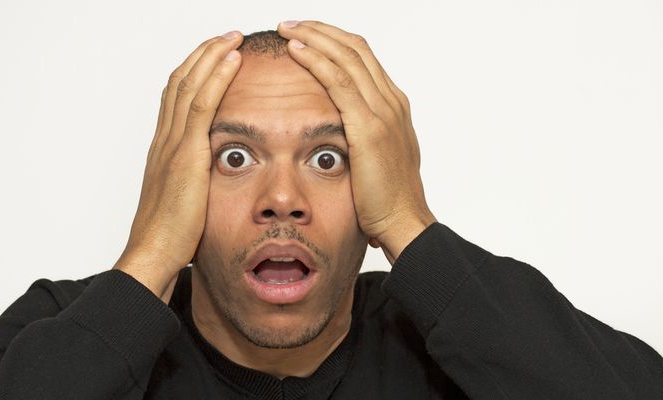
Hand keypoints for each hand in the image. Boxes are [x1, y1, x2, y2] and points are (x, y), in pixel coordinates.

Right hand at [113, 31, 242, 302]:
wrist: (153, 253)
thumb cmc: (170, 237)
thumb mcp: (184, 202)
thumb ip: (194, 183)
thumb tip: (210, 181)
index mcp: (164, 150)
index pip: (176, 99)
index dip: (193, 74)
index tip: (212, 58)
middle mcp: (165, 140)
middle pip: (180, 83)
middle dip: (202, 56)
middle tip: (225, 37)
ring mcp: (172, 144)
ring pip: (189, 85)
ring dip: (211, 56)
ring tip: (232, 38)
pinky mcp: (185, 153)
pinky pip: (202, 104)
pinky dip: (216, 77)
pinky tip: (232, 60)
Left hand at [278, 21, 436, 262]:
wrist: (404, 221)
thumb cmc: (386, 198)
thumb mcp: (377, 157)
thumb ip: (363, 136)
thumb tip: (341, 131)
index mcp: (393, 105)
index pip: (362, 57)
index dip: (333, 41)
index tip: (307, 35)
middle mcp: (391, 101)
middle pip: (355, 48)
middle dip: (321, 30)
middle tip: (292, 23)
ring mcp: (383, 111)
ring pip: (347, 57)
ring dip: (314, 37)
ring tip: (288, 29)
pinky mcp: (369, 127)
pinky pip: (339, 81)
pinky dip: (317, 60)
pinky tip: (296, 51)